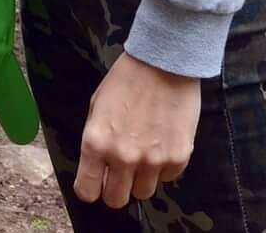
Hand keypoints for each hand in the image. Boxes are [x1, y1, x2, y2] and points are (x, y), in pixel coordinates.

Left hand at [73, 52, 198, 209]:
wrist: (164, 65)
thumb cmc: (126, 80)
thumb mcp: (97, 105)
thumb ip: (97, 138)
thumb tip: (97, 164)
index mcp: (97, 141)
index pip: (87, 190)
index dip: (90, 188)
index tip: (94, 183)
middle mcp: (123, 156)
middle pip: (116, 199)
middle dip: (115, 189)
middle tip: (119, 173)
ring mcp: (153, 161)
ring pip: (143, 193)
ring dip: (140, 178)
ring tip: (142, 152)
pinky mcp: (178, 159)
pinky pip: (167, 178)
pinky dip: (163, 166)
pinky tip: (161, 141)